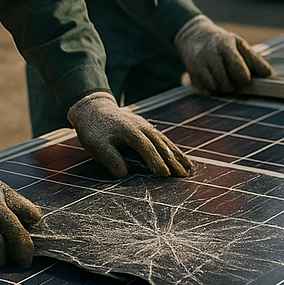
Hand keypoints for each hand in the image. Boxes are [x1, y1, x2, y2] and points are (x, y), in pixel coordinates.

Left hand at [68, 92, 193, 178]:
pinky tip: (181, 158)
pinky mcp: (147, 128)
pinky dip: (173, 149)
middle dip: (173, 160)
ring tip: (189, 169)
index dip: (155, 161)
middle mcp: (142, 127)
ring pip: (165, 141)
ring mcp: (146, 126)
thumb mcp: (96, 144)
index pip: (146, 148)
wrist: (94, 108)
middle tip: (183, 176)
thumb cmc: (94, 129)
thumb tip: (123, 174)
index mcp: (130, 131)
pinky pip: (163, 139)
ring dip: (177, 155)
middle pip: (161, 145)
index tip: (164, 175)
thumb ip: (109, 158)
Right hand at [173, 14, 272, 92]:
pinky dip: (212, 88)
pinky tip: (213, 78)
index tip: (246, 78)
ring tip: (224, 78)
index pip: (239, 71)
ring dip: (223, 88)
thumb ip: (255, 59)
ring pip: (216, 88)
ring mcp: (199, 65)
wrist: (194, 35)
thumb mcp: (239, 44)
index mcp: (225, 46)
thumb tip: (269, 75)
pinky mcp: (191, 73)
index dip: (245, 78)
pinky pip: (206, 90)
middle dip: (234, 85)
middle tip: (235, 79)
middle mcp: (210, 55)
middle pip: (227, 83)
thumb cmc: (222, 42)